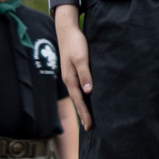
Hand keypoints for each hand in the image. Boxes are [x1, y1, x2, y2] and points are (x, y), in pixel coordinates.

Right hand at [55, 11, 92, 129]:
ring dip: (84, 106)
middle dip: (84, 114)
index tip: (90, 126)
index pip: (79, 100)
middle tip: (90, 128)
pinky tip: (88, 98)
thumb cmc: (76, 43)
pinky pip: (79, 87)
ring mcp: (71, 75)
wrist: (67, 30)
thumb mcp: (81, 58)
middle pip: (78, 100)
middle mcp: (70, 79)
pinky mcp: (74, 70)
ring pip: (78, 95)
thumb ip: (85, 74)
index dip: (85, 114)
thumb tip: (88, 92)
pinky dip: (84, 96)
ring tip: (89, 117)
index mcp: (71, 79)